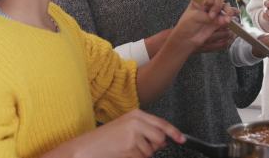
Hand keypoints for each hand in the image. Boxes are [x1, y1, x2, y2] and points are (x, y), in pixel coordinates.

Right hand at [52, 109, 184, 157]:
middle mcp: (137, 122)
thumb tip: (164, 138)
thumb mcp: (126, 127)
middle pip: (160, 138)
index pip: (161, 123)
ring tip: (125, 149)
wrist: (87, 148)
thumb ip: (145, 129)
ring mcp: (134, 135)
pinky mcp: (131, 147)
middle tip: (139, 147)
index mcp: (136, 114)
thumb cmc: (104, 139)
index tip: (181, 139)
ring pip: (151, 151)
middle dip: (154, 146)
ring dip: (141, 155)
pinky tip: (124, 154)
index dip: (174, 132)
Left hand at [172, 0, 232, 50]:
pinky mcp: (220, 19)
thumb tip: (219, 18)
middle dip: (218, 5)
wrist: (188, 38)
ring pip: (226, 5)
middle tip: (211, 16)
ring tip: (226, 19)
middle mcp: (209, 2)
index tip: (206, 5)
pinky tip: (233, 17)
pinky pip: (229, 15)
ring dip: (228, 11)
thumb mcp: (194, 17)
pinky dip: (232, 15)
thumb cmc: (187, 25)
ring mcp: (215, 10)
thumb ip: (206, 16)